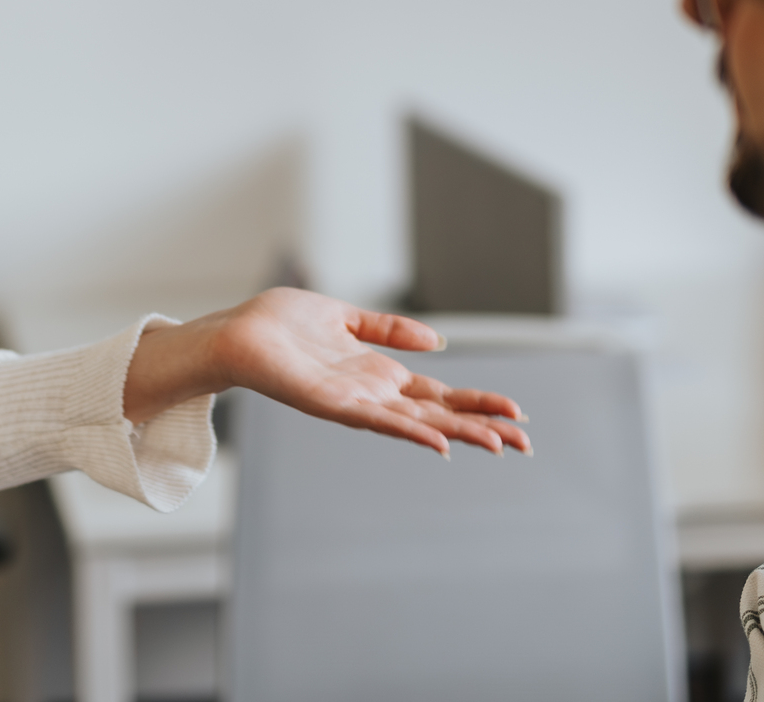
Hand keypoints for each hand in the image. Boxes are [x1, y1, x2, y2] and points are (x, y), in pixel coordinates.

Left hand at [123, 288, 530, 456]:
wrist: (236, 333)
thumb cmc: (281, 325)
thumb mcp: (346, 318)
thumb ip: (389, 330)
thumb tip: (438, 341)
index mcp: (379, 374)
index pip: (440, 395)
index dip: (478, 404)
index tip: (517, 416)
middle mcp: (373, 394)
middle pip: (439, 414)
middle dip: (482, 426)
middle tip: (527, 443)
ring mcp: (355, 403)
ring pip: (419, 423)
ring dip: (458, 434)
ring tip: (498, 444)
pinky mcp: (333, 404)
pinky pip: (378, 421)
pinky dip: (410, 431)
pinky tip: (439, 442)